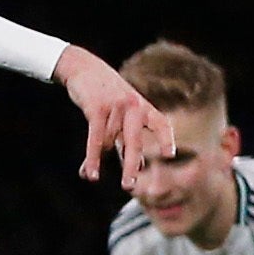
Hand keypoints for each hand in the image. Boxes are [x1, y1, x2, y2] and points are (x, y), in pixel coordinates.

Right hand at [52, 46, 173, 182]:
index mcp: (142, 106)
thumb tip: (126, 167)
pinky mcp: (97, 109)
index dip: (165, 139)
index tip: (170, 155)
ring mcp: (116, 107)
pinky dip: (93, 158)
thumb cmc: (101, 93)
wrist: (83, 67)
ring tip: (91, 175)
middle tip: (129, 187)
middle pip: (134, 142)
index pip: (160, 124)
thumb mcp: (118, 110)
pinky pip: (96, 140)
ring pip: (108, 143)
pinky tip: (91, 174)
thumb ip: (122, 136)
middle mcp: (133, 107)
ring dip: (97, 160)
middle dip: (132, 165)